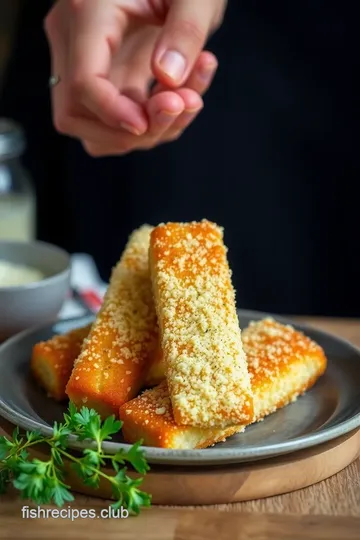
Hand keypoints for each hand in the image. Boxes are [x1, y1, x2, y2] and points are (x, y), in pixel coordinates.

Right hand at [44, 0, 226, 155]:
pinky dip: (147, 122)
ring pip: (91, 125)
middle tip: (180, 106)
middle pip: (75, 114)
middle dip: (127, 131)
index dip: (114, 114)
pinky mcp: (103, 74)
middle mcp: (75, 38)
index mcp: (89, 10)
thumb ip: (186, 30)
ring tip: (188, 100)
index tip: (148, 124)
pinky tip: (179, 97)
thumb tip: (168, 77)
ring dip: (141, 132)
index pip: (83, 83)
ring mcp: (84, 60)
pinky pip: (112, 118)